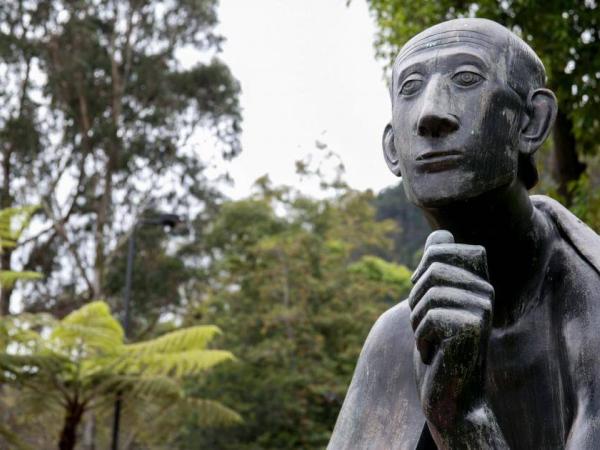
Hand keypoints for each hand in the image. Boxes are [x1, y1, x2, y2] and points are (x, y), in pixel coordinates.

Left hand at [410, 230, 492, 431]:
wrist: (450, 396)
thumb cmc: (439, 349)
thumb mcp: (433, 306)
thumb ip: (436, 271)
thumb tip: (440, 234)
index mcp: (476, 281)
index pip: (442, 246)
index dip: (422, 267)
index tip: (422, 292)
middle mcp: (486, 291)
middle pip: (432, 267)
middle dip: (416, 297)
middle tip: (424, 325)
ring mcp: (483, 308)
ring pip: (429, 294)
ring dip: (417, 321)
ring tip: (429, 341)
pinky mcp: (475, 327)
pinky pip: (430, 317)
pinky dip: (422, 339)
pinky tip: (435, 354)